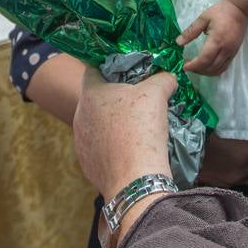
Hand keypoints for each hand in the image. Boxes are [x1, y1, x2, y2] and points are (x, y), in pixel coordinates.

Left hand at [74, 68, 174, 199]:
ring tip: (135, 128)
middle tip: (136, 100)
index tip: (126, 71)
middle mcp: (80, 116)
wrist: (135, 180)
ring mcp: (80, 141)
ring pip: (96, 124)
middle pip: (96, 98)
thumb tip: (168, 77)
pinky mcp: (86, 163)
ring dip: (112, 123)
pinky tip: (129, 150)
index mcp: (90, 94)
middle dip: (114, 97)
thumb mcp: (156, 95)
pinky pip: (99, 147)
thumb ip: (162, 79)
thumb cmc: (141, 129)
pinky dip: (112, 146)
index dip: (109, 67)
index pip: (93, 69)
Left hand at [178, 0, 247, 74]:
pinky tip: (206, 67)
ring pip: (218, 70)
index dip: (193, 66)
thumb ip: (191, 31)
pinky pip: (224, 67)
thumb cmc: (220, 12)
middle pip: (210, 68)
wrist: (239, 10)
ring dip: (205, 72)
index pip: (204, 59)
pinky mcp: (234, 53)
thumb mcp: (203, 18)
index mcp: (216, 40)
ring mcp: (231, 53)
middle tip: (187, 66)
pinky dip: (214, 71)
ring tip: (195, 67)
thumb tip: (178, 42)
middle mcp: (225, 49)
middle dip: (197, 70)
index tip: (184, 66)